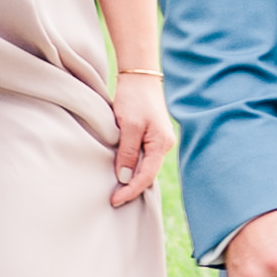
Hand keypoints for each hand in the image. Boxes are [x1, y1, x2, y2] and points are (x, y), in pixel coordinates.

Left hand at [101, 77, 174, 209]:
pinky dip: (131, 166)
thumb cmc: (134, 97)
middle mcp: (163, 145)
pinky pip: (141, 157)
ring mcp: (158, 141)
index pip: (146, 177)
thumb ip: (127, 152)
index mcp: (161, 144)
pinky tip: (120, 172)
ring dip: (130, 178)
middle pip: (147, 175)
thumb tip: (123, 178)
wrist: (139, 76)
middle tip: (113, 200)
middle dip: (131, 188)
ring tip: (115, 190)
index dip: (130, 191)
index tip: (114, 201)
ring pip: (144, 167)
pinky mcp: (150, 136)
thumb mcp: (128, 125)